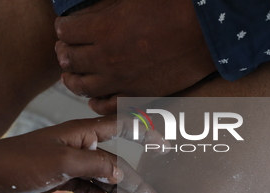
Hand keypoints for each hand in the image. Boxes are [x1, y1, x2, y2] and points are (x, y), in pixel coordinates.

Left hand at [0, 115, 165, 192]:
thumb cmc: (16, 164)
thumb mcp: (61, 163)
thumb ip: (95, 165)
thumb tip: (124, 173)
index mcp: (79, 132)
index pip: (120, 126)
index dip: (144, 132)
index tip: (165, 144)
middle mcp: (75, 144)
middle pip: (114, 158)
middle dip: (133, 177)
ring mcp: (66, 162)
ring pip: (100, 174)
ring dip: (116, 189)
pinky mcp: (55, 178)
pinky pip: (83, 185)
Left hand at [54, 0, 215, 113]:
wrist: (206, 33)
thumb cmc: (175, 7)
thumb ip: (105, 7)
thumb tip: (90, 11)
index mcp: (103, 29)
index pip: (65, 31)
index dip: (63, 27)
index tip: (66, 26)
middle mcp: (106, 59)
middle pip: (69, 60)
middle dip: (64, 52)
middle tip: (65, 49)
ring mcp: (120, 80)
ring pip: (81, 86)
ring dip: (72, 78)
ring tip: (72, 73)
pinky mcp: (136, 95)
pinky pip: (105, 106)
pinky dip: (94, 102)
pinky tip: (93, 96)